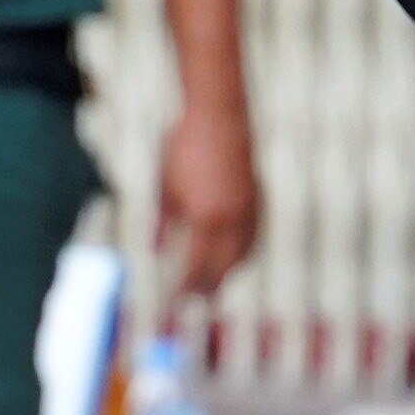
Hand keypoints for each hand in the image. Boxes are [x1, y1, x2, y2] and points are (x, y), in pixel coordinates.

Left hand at [159, 102, 261, 302]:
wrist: (219, 116)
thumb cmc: (184, 148)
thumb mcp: (164, 187)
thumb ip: (162, 223)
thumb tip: (157, 251)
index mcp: (204, 220)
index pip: (197, 267)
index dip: (187, 286)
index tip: (178, 298)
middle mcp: (230, 221)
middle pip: (224, 267)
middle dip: (210, 285)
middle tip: (198, 298)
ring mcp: (248, 210)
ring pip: (243, 254)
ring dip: (230, 271)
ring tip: (217, 280)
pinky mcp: (257, 198)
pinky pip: (253, 237)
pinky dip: (244, 251)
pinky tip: (235, 254)